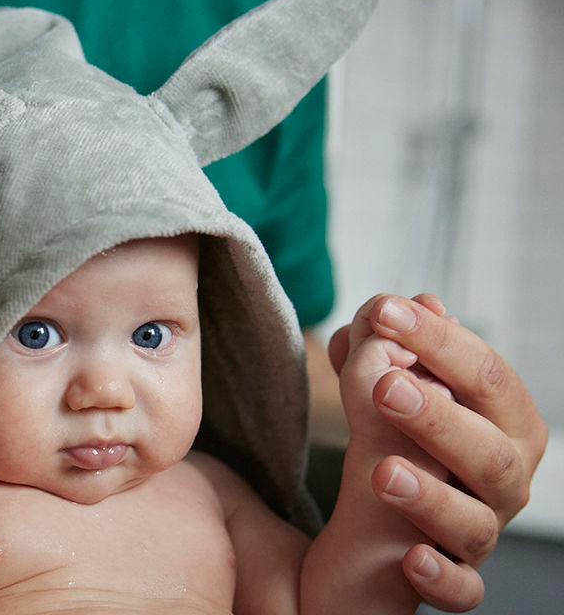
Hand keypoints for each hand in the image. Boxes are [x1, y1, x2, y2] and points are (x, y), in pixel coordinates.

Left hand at [329, 293, 547, 611]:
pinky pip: (462, 589)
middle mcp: (505, 479)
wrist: (383, 530)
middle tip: (385, 386)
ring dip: (430, 497)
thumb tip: (418, 302)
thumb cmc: (403, 441)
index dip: (438, 342)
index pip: (486, 377)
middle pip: (490, 451)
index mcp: (504, 423)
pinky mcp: (457, 579)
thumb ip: (393, 350)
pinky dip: (442, 577)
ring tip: (382, 472)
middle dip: (440, 417)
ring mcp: (482, 532)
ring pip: (475, 522)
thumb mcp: (389, 393)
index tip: (385, 312)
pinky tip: (410, 557)